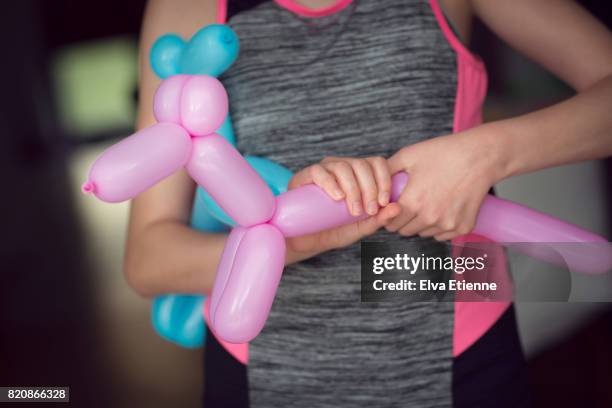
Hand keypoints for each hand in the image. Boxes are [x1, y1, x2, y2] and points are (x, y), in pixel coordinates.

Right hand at [285, 156, 399, 255]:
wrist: (306, 241)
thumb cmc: (334, 231)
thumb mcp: (360, 227)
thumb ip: (379, 219)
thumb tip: (397, 208)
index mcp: (358, 175)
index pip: (377, 163)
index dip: (384, 180)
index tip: (382, 203)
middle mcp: (342, 167)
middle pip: (362, 164)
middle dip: (370, 188)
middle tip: (368, 210)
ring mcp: (323, 170)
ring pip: (343, 166)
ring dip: (353, 189)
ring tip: (353, 210)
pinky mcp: (304, 177)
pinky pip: (319, 171)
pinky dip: (331, 183)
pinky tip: (337, 197)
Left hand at [385, 128, 500, 240]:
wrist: (481, 156)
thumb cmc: (444, 153)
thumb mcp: (409, 155)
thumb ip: (386, 171)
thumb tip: (370, 182)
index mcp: (413, 202)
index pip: (389, 222)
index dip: (388, 215)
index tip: (391, 207)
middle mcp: (429, 217)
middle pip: (404, 231)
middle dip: (403, 220)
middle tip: (409, 204)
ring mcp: (447, 224)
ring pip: (423, 233)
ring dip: (421, 224)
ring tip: (428, 203)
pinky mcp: (462, 227)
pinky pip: (442, 235)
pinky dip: (439, 227)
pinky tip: (443, 208)